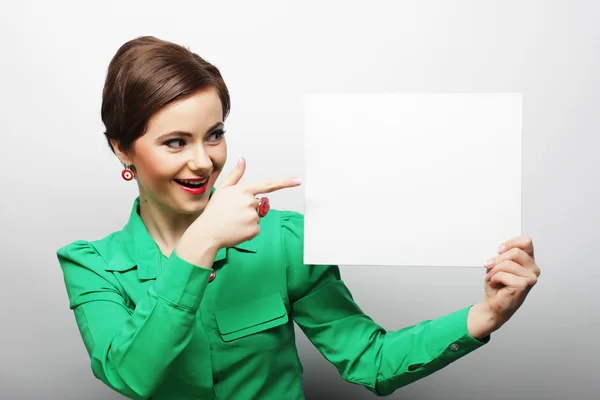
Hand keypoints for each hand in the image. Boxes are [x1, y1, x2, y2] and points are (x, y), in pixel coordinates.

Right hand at [183, 157, 300, 249]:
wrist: (207, 233)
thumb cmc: (214, 211)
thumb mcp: (223, 189)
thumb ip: (235, 175)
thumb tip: (242, 160)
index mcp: (243, 190)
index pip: (268, 184)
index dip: (285, 182)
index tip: (298, 180)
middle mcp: (250, 202)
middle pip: (259, 204)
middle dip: (250, 208)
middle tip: (233, 213)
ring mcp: (253, 216)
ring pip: (258, 216)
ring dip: (248, 219)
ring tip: (233, 221)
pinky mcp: (254, 229)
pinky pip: (257, 228)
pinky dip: (248, 230)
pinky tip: (237, 229)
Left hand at [470, 236, 540, 336]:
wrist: (493, 305)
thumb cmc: (497, 285)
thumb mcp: (497, 265)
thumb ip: (501, 255)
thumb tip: (500, 250)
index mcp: (528, 261)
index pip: (526, 242)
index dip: (510, 243)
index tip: (499, 250)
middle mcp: (533, 268)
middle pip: (515, 252)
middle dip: (497, 259)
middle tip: (490, 267)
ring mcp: (531, 277)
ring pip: (507, 263)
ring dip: (494, 271)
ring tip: (493, 278)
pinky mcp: (524, 285)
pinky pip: (503, 274)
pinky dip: (494, 279)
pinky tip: (496, 285)